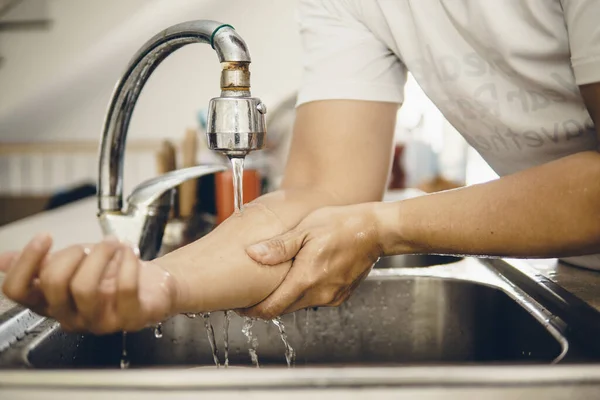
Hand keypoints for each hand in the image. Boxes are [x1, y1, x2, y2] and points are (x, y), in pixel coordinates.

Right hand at [0, 234, 176, 333]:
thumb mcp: (73, 265)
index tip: (44, 237)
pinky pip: (124, 287)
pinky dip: (127, 261)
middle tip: (89, 245)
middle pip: (53, 284)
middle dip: (71, 253)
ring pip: (85, 287)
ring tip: (113, 244)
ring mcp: (101, 321)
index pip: (18, 292)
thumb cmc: (112, 276)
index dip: (25, 263)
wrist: (154, 285)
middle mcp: (71, 316)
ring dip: (100, 254)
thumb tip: (3, 260)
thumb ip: (41, 264)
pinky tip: (129, 251)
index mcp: (51, 303)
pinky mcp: (131, 317)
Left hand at [240, 203, 382, 318]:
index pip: (271, 308)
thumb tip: (252, 254)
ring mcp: (332, 296)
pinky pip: (315, 299)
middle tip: (250, 293)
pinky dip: (302, 293)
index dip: (252, 311)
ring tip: (273, 281)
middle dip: (265, 304)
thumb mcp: (305, 229)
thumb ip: (279, 246)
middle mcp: (319, 294)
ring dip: (284, 297)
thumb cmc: (342, 225)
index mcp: (306, 280)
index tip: (239, 306)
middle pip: (283, 309)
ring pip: (299, 304)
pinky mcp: (341, 294)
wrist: (376, 230)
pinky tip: (299, 276)